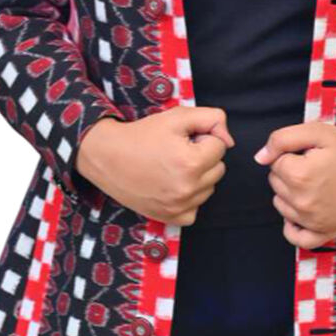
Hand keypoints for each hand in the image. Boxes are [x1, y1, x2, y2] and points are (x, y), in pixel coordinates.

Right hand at [75, 106, 233, 223]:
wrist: (107, 157)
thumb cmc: (142, 135)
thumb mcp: (177, 117)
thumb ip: (212, 119)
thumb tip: (229, 141)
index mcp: (192, 162)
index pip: (220, 147)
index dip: (202, 138)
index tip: (182, 139)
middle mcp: (188, 188)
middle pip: (218, 169)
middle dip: (203, 157)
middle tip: (177, 152)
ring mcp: (180, 206)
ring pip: (209, 188)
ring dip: (198, 177)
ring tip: (172, 168)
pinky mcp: (172, 218)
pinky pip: (196, 208)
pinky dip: (189, 198)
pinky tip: (171, 185)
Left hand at [254, 123, 335, 248]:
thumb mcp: (318, 132)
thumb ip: (282, 139)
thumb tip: (260, 158)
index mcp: (299, 175)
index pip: (274, 163)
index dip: (291, 155)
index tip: (311, 154)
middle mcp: (303, 202)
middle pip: (275, 185)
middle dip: (290, 173)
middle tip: (316, 167)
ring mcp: (313, 222)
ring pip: (281, 206)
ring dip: (291, 195)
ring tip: (316, 184)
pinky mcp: (325, 233)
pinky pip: (295, 237)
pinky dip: (293, 226)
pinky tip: (301, 212)